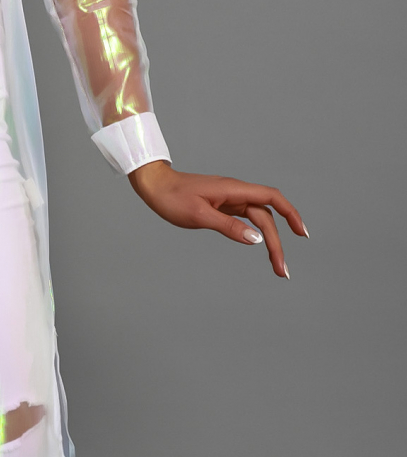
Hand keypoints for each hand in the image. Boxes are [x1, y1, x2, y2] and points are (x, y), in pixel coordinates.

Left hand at [127, 160, 307, 278]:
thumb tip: (256, 239)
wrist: (154, 186)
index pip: (271, 198)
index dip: (291, 213)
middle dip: (278, 242)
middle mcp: (235, 192)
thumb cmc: (172, 198)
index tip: (302, 234)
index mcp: (233, 190)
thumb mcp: (199, 215)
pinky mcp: (223, 206)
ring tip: (276, 265)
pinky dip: (256, 233)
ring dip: (270, 240)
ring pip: (258, 219)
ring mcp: (229, 199)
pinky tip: (260, 245)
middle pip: (266, 215)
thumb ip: (228, 227)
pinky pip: (246, 219)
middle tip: (282, 270)